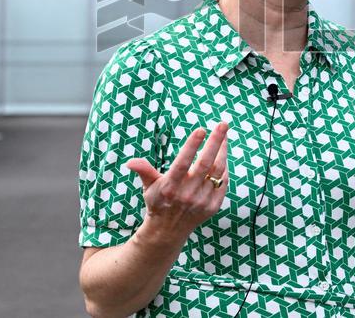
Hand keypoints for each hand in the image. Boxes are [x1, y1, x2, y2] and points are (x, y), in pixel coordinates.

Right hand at [126, 122, 229, 240]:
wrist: (168, 231)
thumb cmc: (158, 202)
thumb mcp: (148, 186)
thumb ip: (143, 171)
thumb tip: (130, 162)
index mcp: (170, 187)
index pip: (182, 163)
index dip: (191, 146)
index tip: (201, 129)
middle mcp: (187, 195)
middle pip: (205, 164)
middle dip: (215, 142)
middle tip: (223, 124)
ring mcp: (202, 201)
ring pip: (217, 171)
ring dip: (222, 151)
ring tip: (224, 134)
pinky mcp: (213, 207)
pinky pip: (223, 182)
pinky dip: (224, 167)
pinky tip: (223, 154)